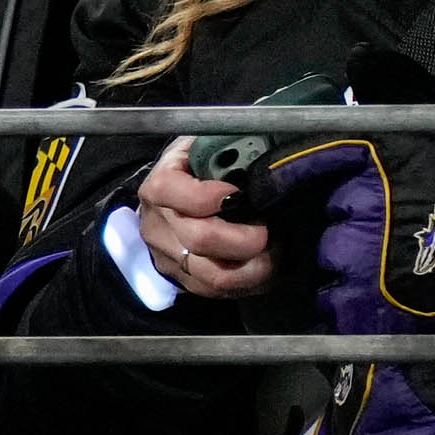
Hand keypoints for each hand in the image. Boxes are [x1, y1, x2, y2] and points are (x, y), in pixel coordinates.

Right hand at [132, 157, 276, 301]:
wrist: (182, 198)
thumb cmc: (206, 167)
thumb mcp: (212, 145)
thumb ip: (230, 146)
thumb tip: (261, 148)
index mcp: (162, 184)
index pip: (168, 190)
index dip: (204, 195)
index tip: (237, 194)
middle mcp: (157, 222)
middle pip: (198, 239)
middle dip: (244, 238)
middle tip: (270, 230)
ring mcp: (167, 255)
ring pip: (212, 275)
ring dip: (253, 266)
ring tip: (278, 250)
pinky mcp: (182, 280)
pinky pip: (218, 290)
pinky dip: (250, 281)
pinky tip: (268, 265)